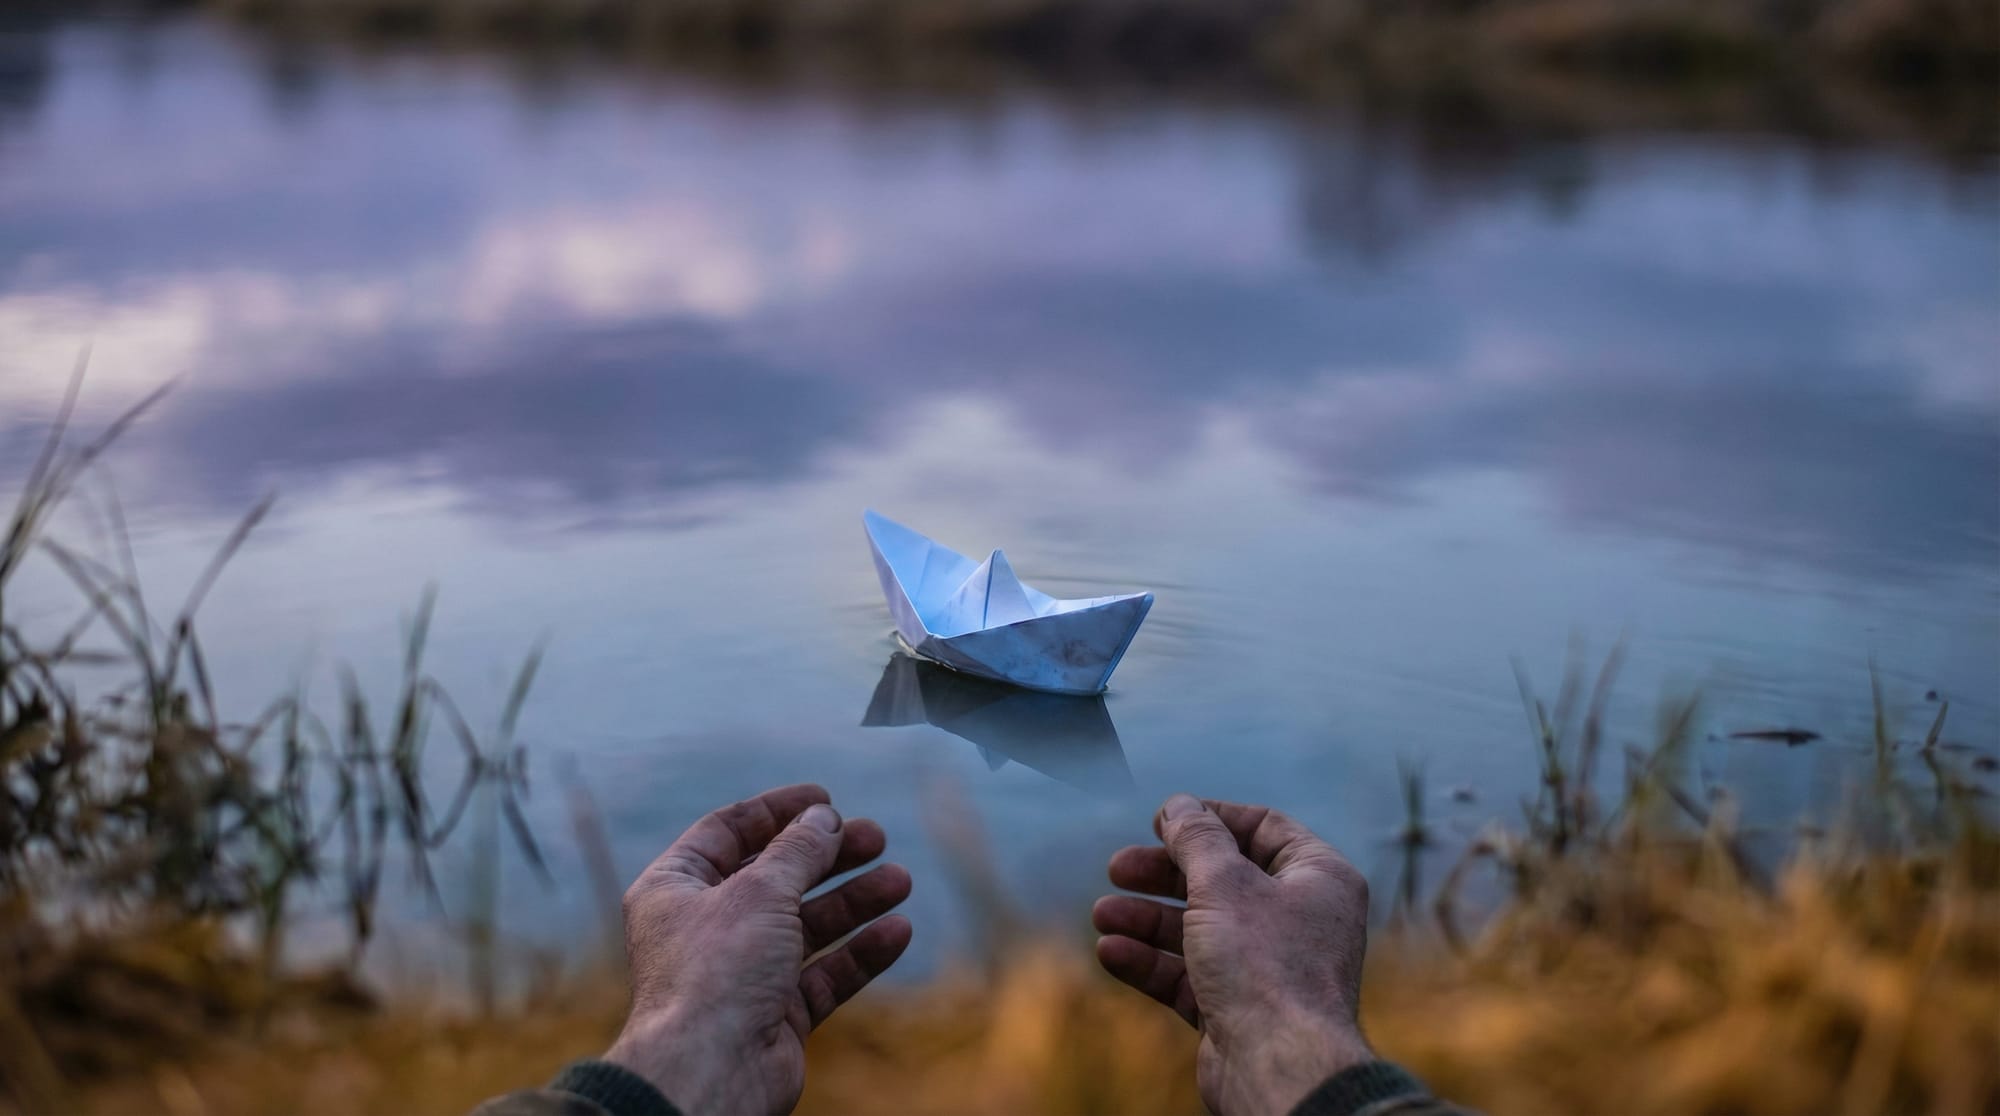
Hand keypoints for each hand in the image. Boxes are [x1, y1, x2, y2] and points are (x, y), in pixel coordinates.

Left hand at [604, 784, 912, 1115]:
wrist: (710, 1073)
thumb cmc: (716, 973)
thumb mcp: (760, 890)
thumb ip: (798, 850)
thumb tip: (825, 818)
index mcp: (675, 889)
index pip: (727, 833)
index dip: (777, 812)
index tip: (826, 799)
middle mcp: (705, 929)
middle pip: (775, 878)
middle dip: (827, 856)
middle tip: (875, 837)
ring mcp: (741, 974)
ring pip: (805, 926)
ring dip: (853, 902)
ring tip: (900, 879)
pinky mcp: (774, 1015)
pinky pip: (823, 975)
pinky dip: (858, 953)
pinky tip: (896, 931)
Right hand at [1093, 794, 1375, 1115]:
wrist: (1280, 1068)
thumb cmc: (1265, 965)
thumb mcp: (1223, 882)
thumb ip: (1196, 837)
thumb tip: (1179, 804)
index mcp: (1318, 878)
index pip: (1263, 828)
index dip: (1209, 819)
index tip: (1161, 821)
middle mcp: (1299, 920)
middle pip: (1222, 880)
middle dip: (1164, 874)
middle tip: (1117, 868)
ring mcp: (1269, 968)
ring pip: (1199, 930)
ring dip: (1147, 920)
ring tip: (1103, 915)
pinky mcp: (1239, 1009)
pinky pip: (1190, 976)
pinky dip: (1151, 962)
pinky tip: (1111, 952)